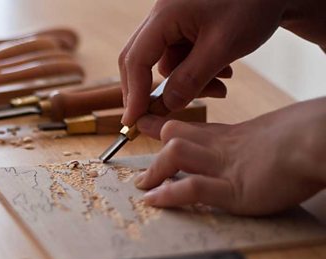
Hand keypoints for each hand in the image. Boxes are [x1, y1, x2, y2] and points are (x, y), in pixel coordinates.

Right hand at [119, 0, 288, 125]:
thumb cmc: (253, 5)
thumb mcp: (223, 46)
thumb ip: (192, 78)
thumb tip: (167, 106)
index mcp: (165, 15)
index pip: (136, 59)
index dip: (133, 93)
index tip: (132, 121)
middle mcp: (161, 16)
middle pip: (140, 60)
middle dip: (153, 90)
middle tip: (164, 113)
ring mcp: (172, 21)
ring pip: (166, 64)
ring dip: (188, 82)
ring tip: (222, 86)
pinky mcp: (184, 27)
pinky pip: (180, 58)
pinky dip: (197, 71)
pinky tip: (222, 71)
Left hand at [134, 98, 325, 215]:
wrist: (320, 141)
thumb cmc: (308, 137)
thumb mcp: (277, 136)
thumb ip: (261, 142)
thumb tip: (266, 147)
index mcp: (234, 136)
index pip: (193, 128)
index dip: (167, 126)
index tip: (147, 122)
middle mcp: (224, 148)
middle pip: (178, 136)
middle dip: (154, 144)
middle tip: (137, 158)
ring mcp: (226, 167)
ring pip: (177, 156)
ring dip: (156, 170)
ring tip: (142, 185)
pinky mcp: (233, 190)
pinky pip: (192, 188)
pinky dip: (169, 195)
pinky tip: (153, 200)